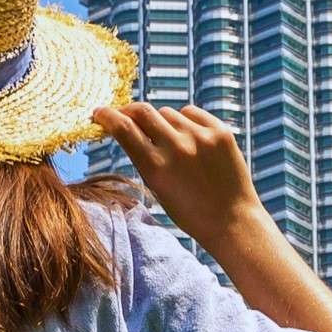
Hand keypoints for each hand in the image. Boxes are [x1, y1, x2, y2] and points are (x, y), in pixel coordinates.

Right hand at [97, 99, 266, 254]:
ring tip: (172, 143)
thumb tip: (128, 126)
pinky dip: (184, 120)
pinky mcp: (220, 132)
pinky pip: (191, 113)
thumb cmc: (190, 211)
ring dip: (162, 122)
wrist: (232, 221)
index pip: (123, 128)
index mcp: (155, 167)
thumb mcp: (157, 188)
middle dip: (129, 110)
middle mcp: (177, 147)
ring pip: (168, 113)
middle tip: (126, 115)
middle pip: (143, 111)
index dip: (107, 116)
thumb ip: (143, 157)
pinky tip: (190, 138)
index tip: (99, 112)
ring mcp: (201, 137)